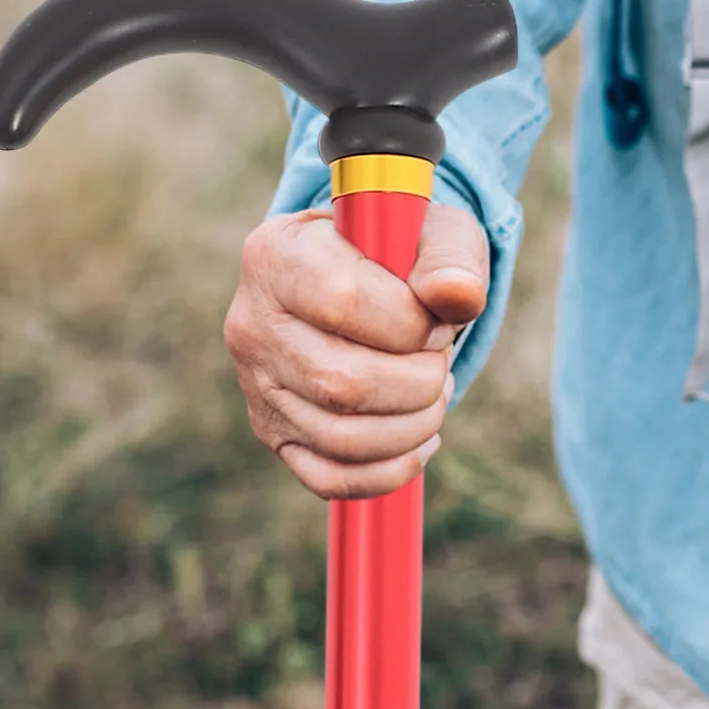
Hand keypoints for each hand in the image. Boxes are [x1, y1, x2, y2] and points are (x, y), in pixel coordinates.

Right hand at [223, 200, 488, 498]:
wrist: (363, 273)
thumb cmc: (400, 248)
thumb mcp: (433, 230)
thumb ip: (450, 256)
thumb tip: (457, 295)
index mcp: (276, 255)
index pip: (343, 302)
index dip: (411, 322)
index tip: (436, 318)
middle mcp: (251, 323)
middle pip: (343, 382)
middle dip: (420, 381)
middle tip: (438, 358)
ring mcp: (256, 385)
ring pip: (341, 437)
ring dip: (415, 425)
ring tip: (434, 391)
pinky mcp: (274, 433)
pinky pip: (329, 478)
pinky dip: (389, 470)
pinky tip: (421, 439)